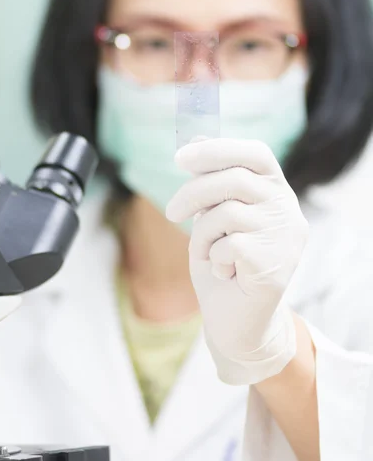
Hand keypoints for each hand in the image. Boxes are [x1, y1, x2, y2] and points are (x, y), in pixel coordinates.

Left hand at [166, 138, 308, 384]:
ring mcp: (286, 238)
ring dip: (203, 234)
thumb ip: (211, 182)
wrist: (236, 322)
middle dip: (193, 192)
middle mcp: (288, 210)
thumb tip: (195, 138)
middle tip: (172, 213)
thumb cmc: (223, 264)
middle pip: (235, 179)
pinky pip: (229, 245)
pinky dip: (214, 258)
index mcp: (275, 192)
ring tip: (207, 253)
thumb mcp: (212, 217)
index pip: (256, 154)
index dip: (218, 149)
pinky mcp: (276, 266)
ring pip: (228, 213)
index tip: (180, 158)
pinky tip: (224, 272)